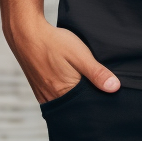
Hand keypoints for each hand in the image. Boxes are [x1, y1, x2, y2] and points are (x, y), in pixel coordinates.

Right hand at [4, 7, 119, 102]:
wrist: (26, 33)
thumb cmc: (53, 42)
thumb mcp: (80, 54)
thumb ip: (97, 72)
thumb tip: (115, 88)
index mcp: (64, 93)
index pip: (86, 108)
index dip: (97, 102)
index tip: (107, 96)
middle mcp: (52, 98)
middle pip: (75, 107)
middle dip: (86, 101)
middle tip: (97, 89)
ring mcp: (43, 94)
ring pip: (64, 102)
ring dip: (75, 97)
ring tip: (84, 84)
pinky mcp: (38, 88)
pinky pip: (54, 97)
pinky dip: (64, 94)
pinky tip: (70, 82)